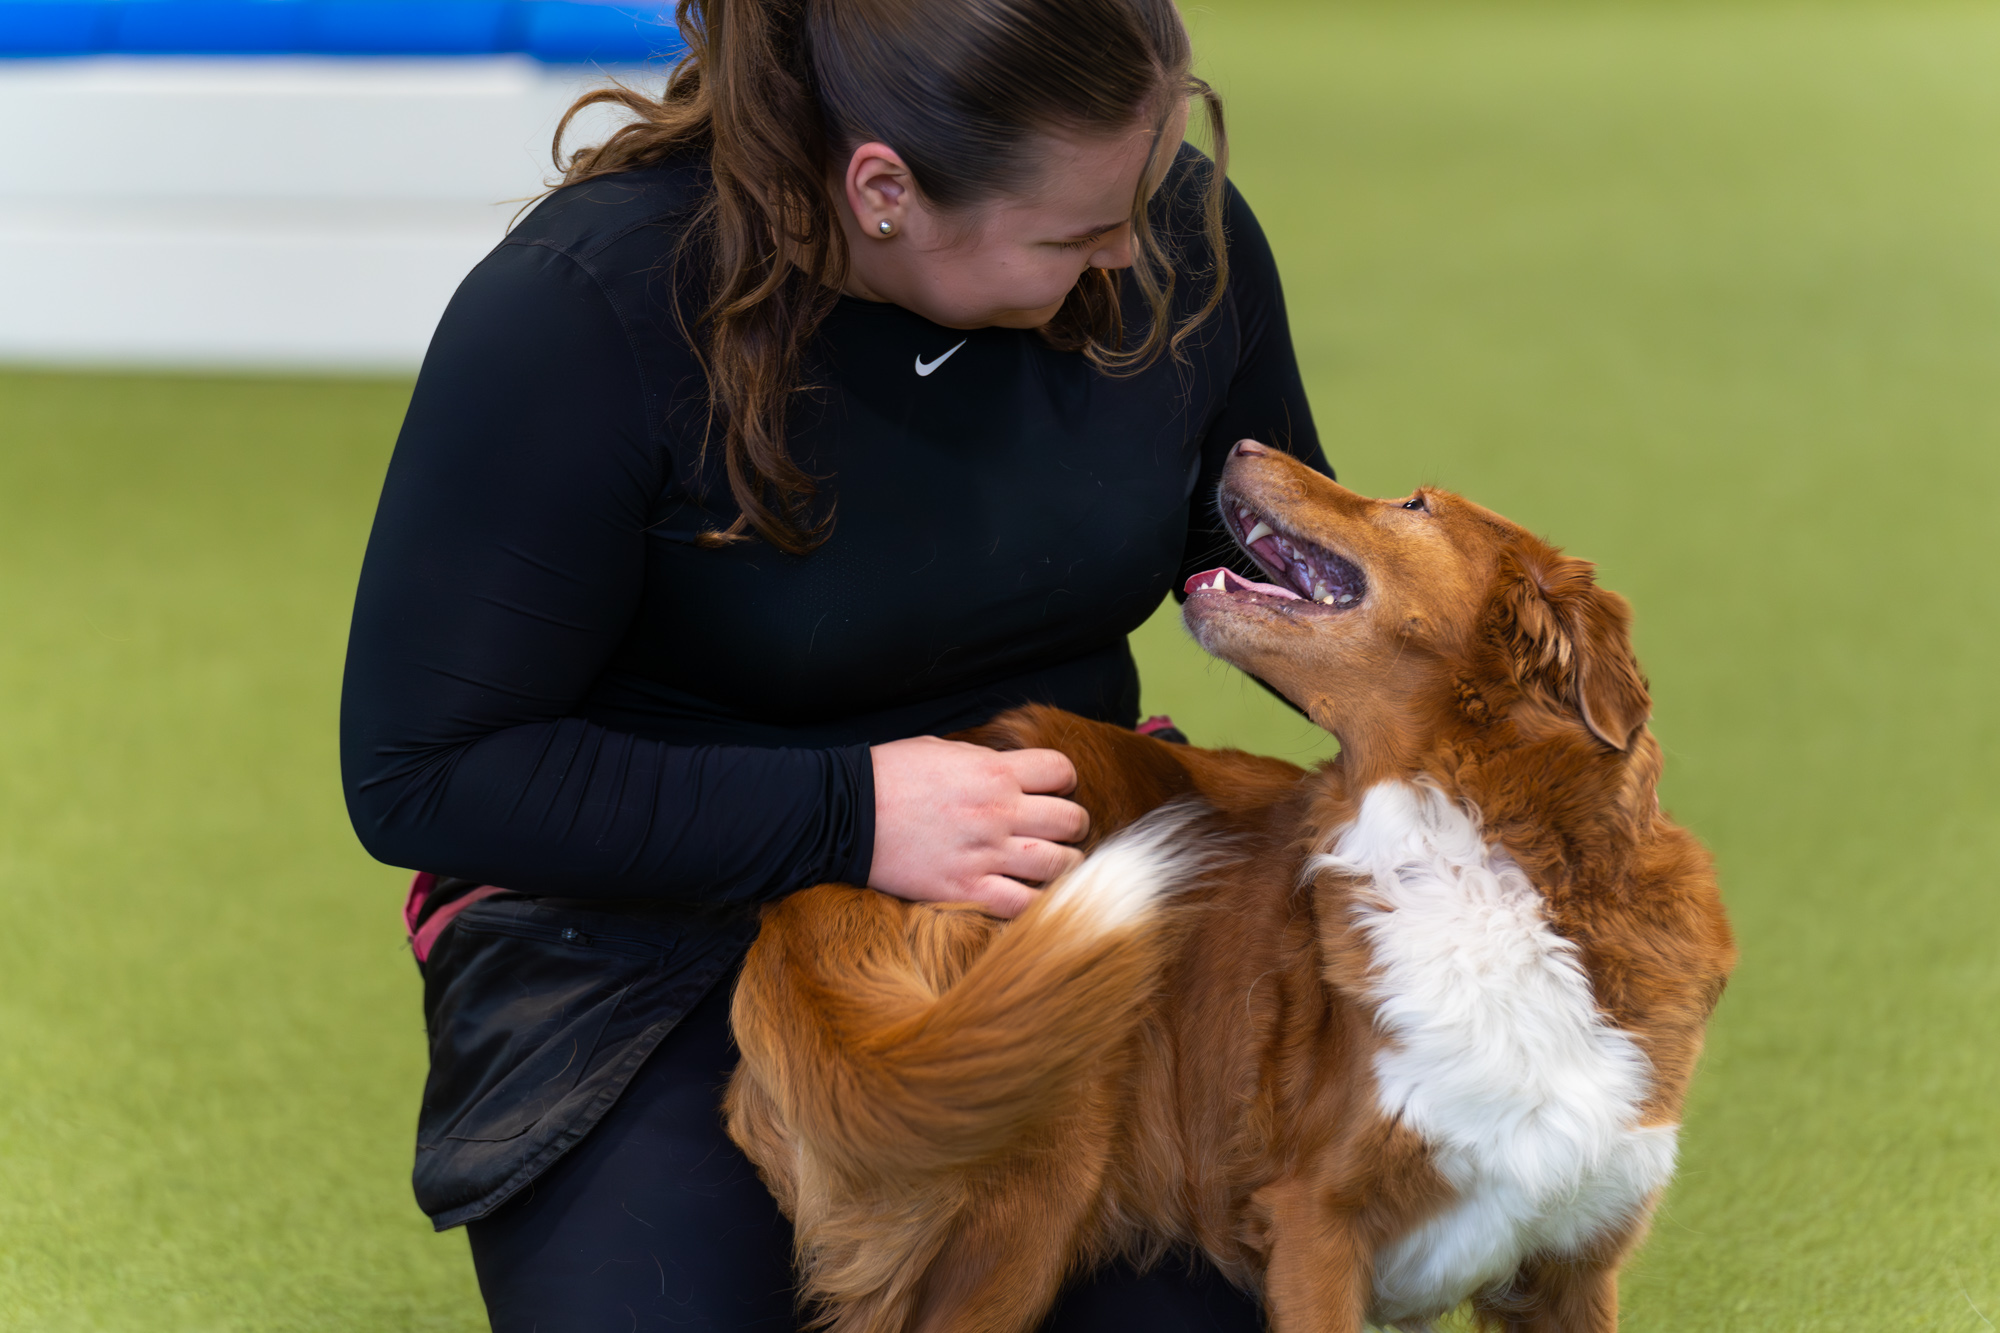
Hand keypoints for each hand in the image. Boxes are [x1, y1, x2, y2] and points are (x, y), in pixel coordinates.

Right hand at [867, 736, 1089, 917]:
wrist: (843, 813)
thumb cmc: (888, 775)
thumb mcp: (942, 749)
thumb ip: (983, 762)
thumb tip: (1008, 770)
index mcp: (994, 770)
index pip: (1062, 771)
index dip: (1063, 781)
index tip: (1052, 791)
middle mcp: (999, 811)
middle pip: (1071, 820)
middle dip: (1070, 826)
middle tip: (1056, 833)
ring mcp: (986, 853)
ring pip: (1060, 864)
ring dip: (1063, 865)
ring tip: (1051, 867)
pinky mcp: (966, 890)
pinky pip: (1025, 904)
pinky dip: (1036, 903)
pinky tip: (1029, 897)